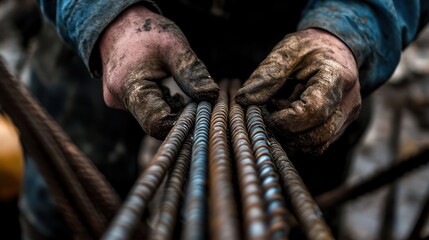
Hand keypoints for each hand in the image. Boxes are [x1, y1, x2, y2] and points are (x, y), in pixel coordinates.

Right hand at [99, 4, 218, 138]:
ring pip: (155, 113)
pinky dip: (163, 97)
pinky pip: (150, 106)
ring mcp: (120, 103)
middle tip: (189, 87)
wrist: (118, 23)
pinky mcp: (124, 101)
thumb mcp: (174, 46)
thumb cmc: (145, 31)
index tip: (198, 108)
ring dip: (171, 101)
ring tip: (172, 76)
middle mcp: (120, 101)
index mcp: (129, 89)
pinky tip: (163, 79)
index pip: (157, 124)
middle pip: (158, 120)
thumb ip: (192, 73)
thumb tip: (211, 97)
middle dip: (179, 108)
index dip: (182, 122)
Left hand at [235, 28, 360, 154]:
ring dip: (291, 137)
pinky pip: (318, 144)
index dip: (285, 119)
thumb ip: (267, 75)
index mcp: (336, 77)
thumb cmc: (312, 47)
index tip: (266, 112)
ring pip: (318, 145)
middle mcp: (347, 102)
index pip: (314, 111)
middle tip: (268, 114)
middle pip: (318, 135)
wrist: (337, 47)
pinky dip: (298, 138)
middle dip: (286, 132)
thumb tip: (243, 100)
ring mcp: (346, 117)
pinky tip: (287, 119)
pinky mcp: (339, 127)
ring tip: (278, 113)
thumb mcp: (288, 50)